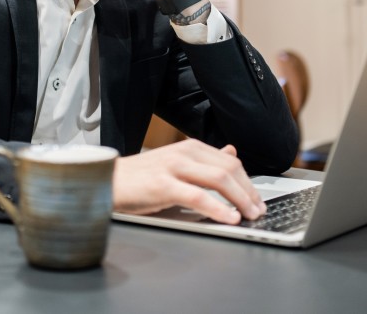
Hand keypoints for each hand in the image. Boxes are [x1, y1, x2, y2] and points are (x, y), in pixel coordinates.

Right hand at [112, 140, 265, 223]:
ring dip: (240, 200)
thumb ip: (204, 159)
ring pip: (218, 180)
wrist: (108, 181)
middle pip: (229, 169)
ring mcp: (173, 167)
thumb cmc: (141, 177)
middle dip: (249, 192)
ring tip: (249, 215)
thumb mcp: (176, 162)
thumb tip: (231, 151)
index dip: (248, 182)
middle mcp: (184, 152)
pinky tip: (228, 218)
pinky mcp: (163, 185)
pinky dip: (218, 209)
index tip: (257, 199)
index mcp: (190, 147)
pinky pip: (198, 197)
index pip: (230, 162)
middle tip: (258, 210)